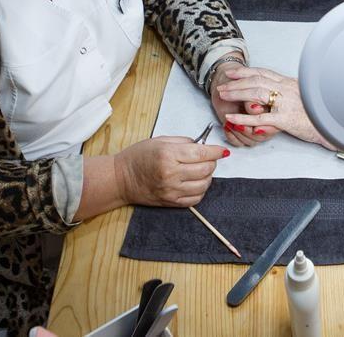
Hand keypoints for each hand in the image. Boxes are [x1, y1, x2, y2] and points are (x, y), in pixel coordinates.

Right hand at [113, 136, 227, 206]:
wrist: (121, 178)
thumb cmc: (138, 156)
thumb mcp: (160, 141)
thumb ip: (184, 142)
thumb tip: (203, 145)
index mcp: (168, 155)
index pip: (201, 154)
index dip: (216, 151)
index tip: (222, 151)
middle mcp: (171, 174)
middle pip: (206, 169)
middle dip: (212, 162)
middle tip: (207, 158)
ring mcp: (171, 190)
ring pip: (204, 184)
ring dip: (207, 176)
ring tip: (200, 170)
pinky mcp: (171, 202)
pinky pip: (196, 198)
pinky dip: (200, 190)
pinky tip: (195, 182)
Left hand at [215, 67, 334, 149]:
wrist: (334, 125)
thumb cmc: (320, 113)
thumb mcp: (305, 96)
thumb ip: (291, 92)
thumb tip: (280, 90)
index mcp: (290, 83)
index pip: (263, 73)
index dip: (246, 71)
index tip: (233, 72)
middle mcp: (287, 89)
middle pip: (256, 81)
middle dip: (237, 82)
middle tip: (222, 85)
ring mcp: (286, 103)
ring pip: (255, 94)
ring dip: (237, 93)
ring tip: (223, 96)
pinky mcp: (285, 119)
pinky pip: (259, 118)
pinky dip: (243, 117)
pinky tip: (231, 118)